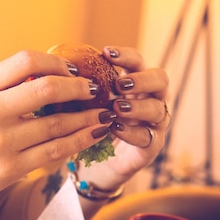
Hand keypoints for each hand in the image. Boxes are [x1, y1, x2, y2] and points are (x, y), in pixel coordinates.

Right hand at [0, 50, 116, 219]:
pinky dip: (78, 141)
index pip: (26, 61)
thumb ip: (0, 89)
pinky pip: (54, 151)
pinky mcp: (10, 169)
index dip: (56, 62)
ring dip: (87, 117)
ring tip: (103, 115)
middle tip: (94, 89)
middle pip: (48, 88)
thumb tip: (45, 78)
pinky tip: (91, 135)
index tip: (71, 69)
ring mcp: (0, 141)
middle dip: (79, 87)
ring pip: (57, 123)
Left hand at [80, 46, 169, 185]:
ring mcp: (154, 124)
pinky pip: (149, 137)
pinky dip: (132, 132)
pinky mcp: (151, 147)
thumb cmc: (89, 127)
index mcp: (135, 84)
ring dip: (137, 107)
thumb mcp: (84, 104)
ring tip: (117, 108)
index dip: (126, 55)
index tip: (106, 53)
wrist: (94, 166)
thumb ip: (82, 87)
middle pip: (161, 80)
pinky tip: (115, 128)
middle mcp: (150, 100)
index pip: (138, 62)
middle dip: (142, 79)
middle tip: (119, 85)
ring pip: (157, 109)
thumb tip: (58, 66)